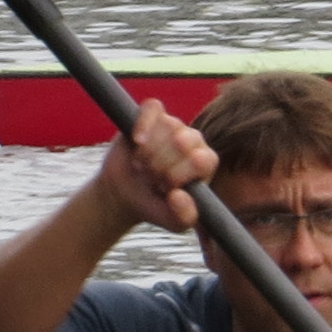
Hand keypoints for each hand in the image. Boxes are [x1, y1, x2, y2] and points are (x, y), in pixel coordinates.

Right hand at [95, 98, 217, 232]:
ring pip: (165, 128)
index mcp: (206, 162)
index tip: (165, 188)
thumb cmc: (156, 205)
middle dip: (160, 165)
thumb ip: (184, 216)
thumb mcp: (174, 223)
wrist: (125, 194)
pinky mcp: (152, 115)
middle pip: (182, 142)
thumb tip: (178, 195)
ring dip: (147, 153)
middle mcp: (194, 140)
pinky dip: (143, 124)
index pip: (201, 159)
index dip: (179, 174)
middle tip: (152, 178)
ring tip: (143, 166)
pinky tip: (137, 141)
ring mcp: (173, 124)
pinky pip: (152, 108)